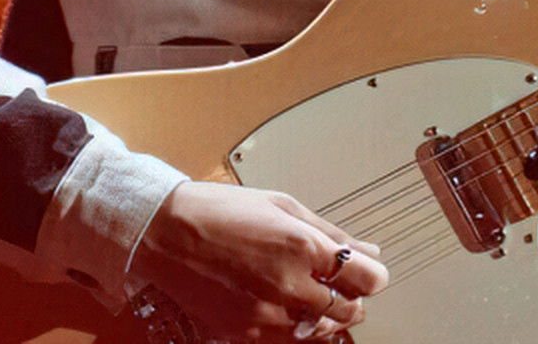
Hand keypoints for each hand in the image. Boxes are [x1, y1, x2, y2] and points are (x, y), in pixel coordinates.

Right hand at [131, 181, 388, 341]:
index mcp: (302, 245)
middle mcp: (288, 283)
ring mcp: (266, 313)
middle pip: (349, 310)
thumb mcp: (282, 205)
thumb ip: (330, 232)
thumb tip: (368, 250)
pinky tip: (288, 307)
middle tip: (340, 284)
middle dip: (352, 298)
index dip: (373, 276)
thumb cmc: (219, 211)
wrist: (164, 233)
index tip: (368, 272)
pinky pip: (288, 340)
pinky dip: (297, 327)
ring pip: (320, 331)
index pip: (366, 278)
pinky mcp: (245, 331)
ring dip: (326, 316)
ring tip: (311, 295)